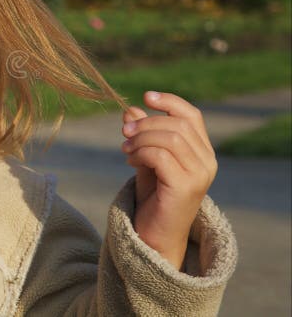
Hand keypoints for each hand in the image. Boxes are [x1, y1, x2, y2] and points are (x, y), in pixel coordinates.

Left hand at [120, 91, 217, 270]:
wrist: (154, 235)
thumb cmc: (153, 198)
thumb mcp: (145, 159)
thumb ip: (141, 136)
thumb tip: (130, 108)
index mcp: (202, 152)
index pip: (192, 115)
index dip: (169, 101)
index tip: (146, 96)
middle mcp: (207, 162)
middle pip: (177, 124)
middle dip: (145, 123)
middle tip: (124, 133)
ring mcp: (199, 175)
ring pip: (169, 137)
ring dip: (140, 138)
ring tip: (125, 149)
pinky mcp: (185, 187)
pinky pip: (160, 156)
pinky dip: (141, 153)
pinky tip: (130, 161)